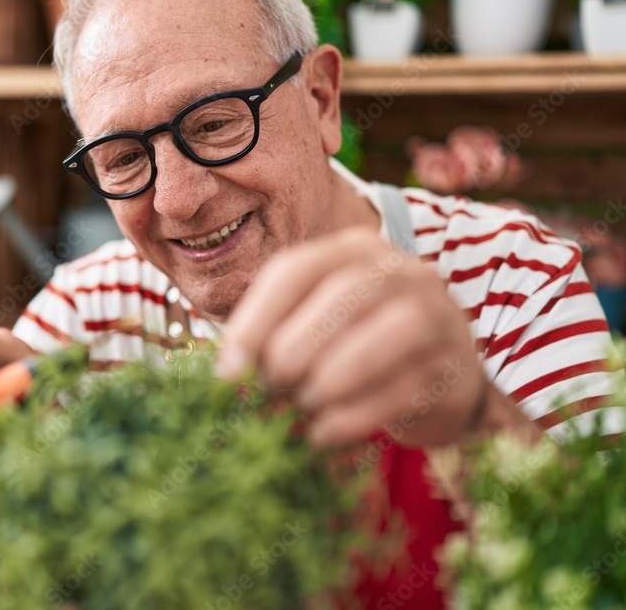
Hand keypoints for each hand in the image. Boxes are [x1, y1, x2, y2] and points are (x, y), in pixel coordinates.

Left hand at [217, 227, 489, 448]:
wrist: (439, 378)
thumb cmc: (356, 345)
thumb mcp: (314, 324)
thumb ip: (274, 335)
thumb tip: (228, 372)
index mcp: (354, 250)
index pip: (296, 269)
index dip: (256, 319)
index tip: (229, 369)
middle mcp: (402, 272)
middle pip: (345, 293)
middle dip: (295, 347)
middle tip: (270, 388)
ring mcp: (440, 316)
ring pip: (391, 333)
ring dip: (333, 377)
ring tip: (302, 407)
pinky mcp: (457, 369)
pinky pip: (407, 388)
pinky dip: (356, 415)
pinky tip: (324, 433)